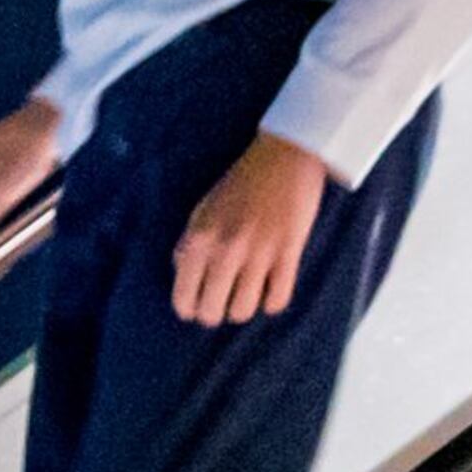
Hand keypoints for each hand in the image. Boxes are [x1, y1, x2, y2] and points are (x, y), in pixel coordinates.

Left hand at [172, 133, 329, 324]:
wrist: (284, 157)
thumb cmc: (240, 183)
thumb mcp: (202, 210)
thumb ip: (189, 244)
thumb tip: (182, 276)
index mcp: (199, 239)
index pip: (184, 297)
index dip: (188, 309)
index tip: (194, 309)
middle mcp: (225, 250)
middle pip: (212, 312)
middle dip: (214, 314)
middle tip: (220, 305)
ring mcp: (259, 253)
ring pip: (244, 310)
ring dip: (243, 308)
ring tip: (244, 296)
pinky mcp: (289, 253)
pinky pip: (278, 299)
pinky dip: (272, 302)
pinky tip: (269, 291)